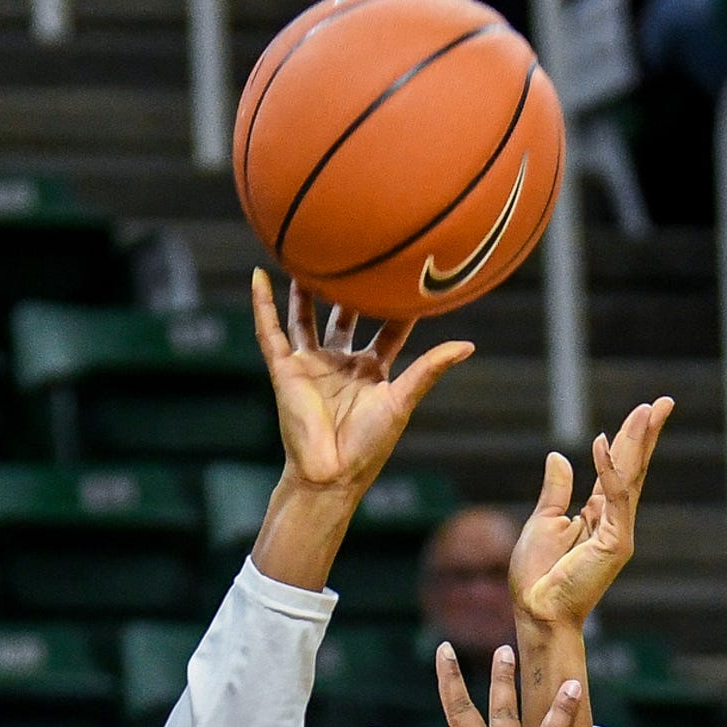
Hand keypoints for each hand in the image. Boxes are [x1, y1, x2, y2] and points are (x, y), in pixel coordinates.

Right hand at [250, 269, 473, 504]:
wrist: (331, 473)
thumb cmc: (369, 445)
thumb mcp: (403, 400)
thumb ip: (430, 369)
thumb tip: (468, 344)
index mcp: (371, 372)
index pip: (388, 331)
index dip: (398, 308)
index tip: (410, 278)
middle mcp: (340, 365)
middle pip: (344, 318)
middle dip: (349, 291)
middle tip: (355, 253)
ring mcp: (311, 366)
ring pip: (304, 319)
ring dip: (304, 291)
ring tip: (305, 253)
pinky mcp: (285, 370)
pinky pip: (269, 332)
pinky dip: (262, 305)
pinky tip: (258, 276)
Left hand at [509, 398, 673, 630]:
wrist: (538, 611)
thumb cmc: (537, 577)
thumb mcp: (543, 522)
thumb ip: (556, 491)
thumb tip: (559, 456)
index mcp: (596, 515)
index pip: (617, 470)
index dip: (629, 440)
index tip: (644, 412)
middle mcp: (613, 521)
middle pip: (633, 469)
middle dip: (646, 434)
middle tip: (665, 403)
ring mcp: (618, 532)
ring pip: (630, 477)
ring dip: (638, 442)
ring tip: (650, 411)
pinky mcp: (614, 543)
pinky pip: (612, 498)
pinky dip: (607, 470)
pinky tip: (603, 441)